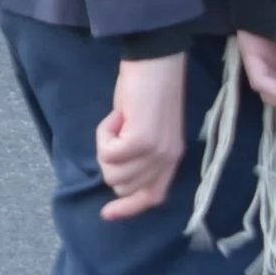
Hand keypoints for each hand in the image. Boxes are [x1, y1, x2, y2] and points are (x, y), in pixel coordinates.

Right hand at [96, 51, 196, 219]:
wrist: (155, 60)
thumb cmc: (147, 88)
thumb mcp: (147, 127)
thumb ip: (139, 152)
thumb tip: (116, 171)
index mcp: (172, 157)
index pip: (152, 197)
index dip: (128, 209)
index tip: (106, 214)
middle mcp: (167, 159)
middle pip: (123, 186)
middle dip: (110, 162)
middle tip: (117, 131)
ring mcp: (156, 152)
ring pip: (112, 171)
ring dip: (105, 146)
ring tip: (118, 121)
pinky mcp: (141, 141)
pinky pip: (107, 153)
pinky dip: (103, 134)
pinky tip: (116, 116)